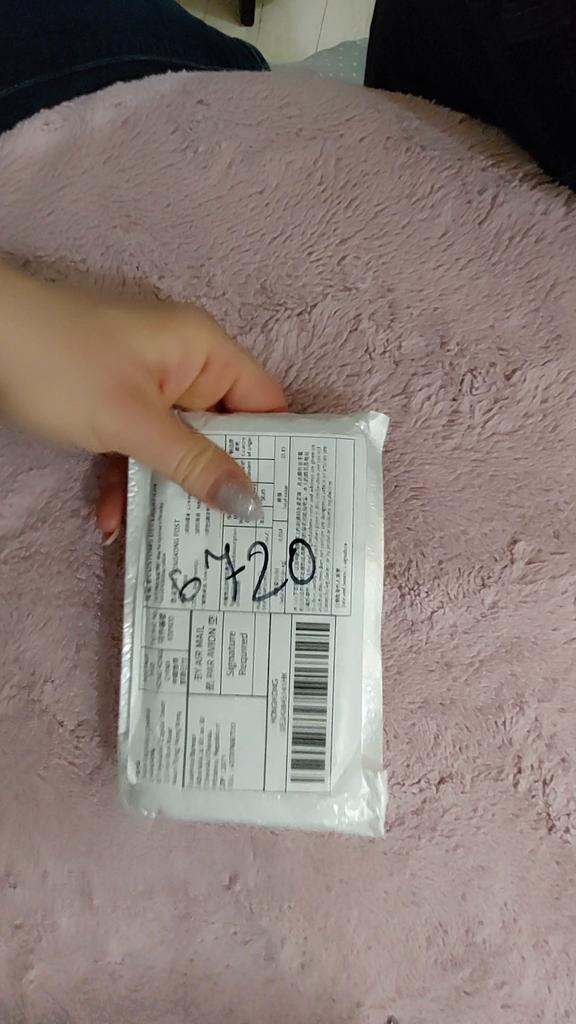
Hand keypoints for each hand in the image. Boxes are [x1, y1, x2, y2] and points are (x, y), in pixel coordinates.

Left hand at [0, 261, 285, 540]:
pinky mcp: (114, 406)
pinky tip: (111, 522)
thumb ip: (193, 463)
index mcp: (203, 352)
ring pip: (177, 450)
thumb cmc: (63, 365)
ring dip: (166, 494)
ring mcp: (147, 388)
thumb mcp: (133, 421)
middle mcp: (184, 367)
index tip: (288, 505)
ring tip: (171, 543)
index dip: (278, 451)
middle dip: (220, 485)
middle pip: (222, 433)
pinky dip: (127, 483)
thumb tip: (251, 503)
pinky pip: (138, 450)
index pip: (264, 403)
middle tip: (234, 539)